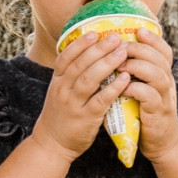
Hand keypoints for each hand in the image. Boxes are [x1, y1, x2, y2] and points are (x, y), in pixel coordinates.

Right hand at [30, 28, 131, 162]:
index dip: (80, 44)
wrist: (52, 144)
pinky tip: (125, 78)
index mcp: (57, 81)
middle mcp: (63, 90)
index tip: (94, 33)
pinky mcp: (85, 118)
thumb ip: (72, 75)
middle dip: (99, 49)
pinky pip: (100, 100)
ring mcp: (73, 104)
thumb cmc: (61, 115)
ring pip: (89, 79)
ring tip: (123, 52)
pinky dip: (113, 88)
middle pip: (80, 64)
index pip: (66, 57)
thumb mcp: (60, 92)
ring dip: (107, 63)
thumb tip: (90, 54)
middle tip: (116, 37)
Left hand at [120, 28, 177, 162]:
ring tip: (120, 66)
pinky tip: (122, 88)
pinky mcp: (158, 112)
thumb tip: (115, 54)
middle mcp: (167, 82)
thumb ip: (136, 73)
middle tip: (120, 48)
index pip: (163, 49)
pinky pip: (150, 96)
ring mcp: (164, 97)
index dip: (152, 38)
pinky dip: (135, 89)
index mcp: (163, 74)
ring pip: (157, 73)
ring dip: (137, 67)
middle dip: (139, 49)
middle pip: (159, 57)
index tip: (137, 30)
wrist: (160, 142)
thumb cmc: (145, 112)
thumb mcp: (144, 89)